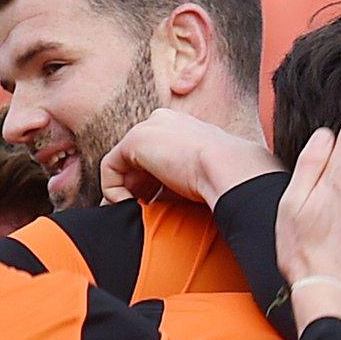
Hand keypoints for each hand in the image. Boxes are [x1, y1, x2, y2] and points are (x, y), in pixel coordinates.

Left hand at [99, 108, 283, 206]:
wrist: (230, 171)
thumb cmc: (224, 181)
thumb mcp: (198, 180)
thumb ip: (176, 187)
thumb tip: (157, 209)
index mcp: (183, 129)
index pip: (155, 158)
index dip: (150, 187)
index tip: (155, 210)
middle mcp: (164, 122)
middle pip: (136, 162)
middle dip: (134, 191)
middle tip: (138, 216)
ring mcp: (149, 127)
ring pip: (122, 165)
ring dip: (123, 193)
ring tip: (132, 215)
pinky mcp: (135, 139)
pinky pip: (109, 167)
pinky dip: (113, 190)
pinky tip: (128, 206)